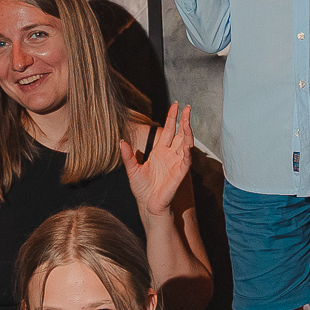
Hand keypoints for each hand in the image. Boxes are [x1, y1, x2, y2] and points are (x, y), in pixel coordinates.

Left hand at [121, 101, 194, 216]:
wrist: (148, 205)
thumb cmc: (142, 189)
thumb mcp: (132, 170)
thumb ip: (128, 156)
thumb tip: (121, 141)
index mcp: (160, 151)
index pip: (169, 130)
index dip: (173, 117)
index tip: (176, 104)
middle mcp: (171, 155)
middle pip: (180, 134)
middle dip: (184, 121)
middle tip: (187, 107)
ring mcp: (177, 163)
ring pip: (186, 144)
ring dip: (187, 134)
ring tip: (187, 122)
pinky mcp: (180, 174)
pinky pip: (186, 162)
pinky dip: (188, 154)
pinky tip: (188, 146)